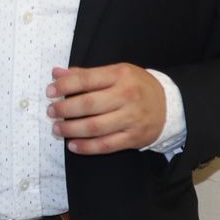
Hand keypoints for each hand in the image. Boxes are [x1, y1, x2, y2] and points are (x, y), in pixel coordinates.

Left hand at [48, 63, 164, 153]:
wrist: (170, 105)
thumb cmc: (135, 86)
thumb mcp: (115, 72)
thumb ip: (85, 74)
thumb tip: (56, 73)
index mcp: (119, 75)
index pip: (85, 80)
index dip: (64, 86)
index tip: (49, 92)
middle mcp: (127, 96)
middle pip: (88, 105)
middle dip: (64, 109)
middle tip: (50, 112)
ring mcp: (132, 118)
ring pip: (95, 127)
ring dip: (71, 129)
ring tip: (57, 128)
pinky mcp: (135, 138)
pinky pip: (106, 145)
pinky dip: (87, 147)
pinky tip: (72, 145)